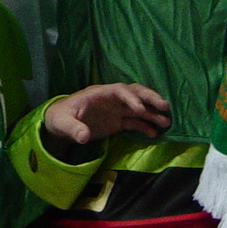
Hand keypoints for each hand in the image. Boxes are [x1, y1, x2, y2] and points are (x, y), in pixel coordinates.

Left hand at [43, 82, 170, 145]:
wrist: (60, 124)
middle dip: (150, 99)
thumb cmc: (60, 117)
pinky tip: (154, 134)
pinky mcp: (117, 122)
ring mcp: (116, 110)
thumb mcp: (63, 123)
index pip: (120, 90)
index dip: (131, 98)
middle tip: (165, 107)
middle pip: (134, 93)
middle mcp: (111, 99)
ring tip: (166, 122)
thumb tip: (83, 137)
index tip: (140, 109)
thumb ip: (73, 128)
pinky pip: (134, 122)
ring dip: (152, 113)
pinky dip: (144, 126)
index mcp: (100, 94)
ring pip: (138, 108)